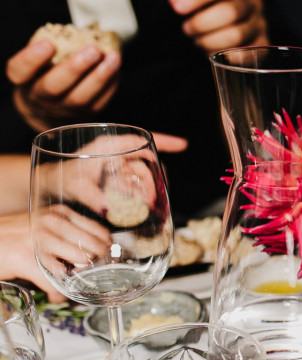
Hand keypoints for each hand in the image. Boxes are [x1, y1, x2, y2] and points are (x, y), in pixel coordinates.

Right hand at [0, 211, 109, 302]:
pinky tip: (55, 296)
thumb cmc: (13, 236)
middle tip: (90, 276)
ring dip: (78, 281)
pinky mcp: (27, 259)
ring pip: (79, 263)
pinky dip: (57, 294)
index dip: (107, 250)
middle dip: (96, 267)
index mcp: (60, 214)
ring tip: (71, 285)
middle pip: (94, 248)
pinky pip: (54, 283)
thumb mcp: (43, 226)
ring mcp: (40, 240)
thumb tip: (96, 253)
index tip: (107, 261)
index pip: (99, 231)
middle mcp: (52, 223)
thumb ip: (67, 234)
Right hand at [6, 40, 120, 131]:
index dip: (32, 58)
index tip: (48, 44)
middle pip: (53, 87)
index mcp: (23, 80)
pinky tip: (116, 68)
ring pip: (80, 98)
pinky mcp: (85, 115)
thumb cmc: (45, 72)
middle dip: (75, 67)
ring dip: (100, 76)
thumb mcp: (39, 61)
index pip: (20, 71)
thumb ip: (51, 48)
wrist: (49, 105)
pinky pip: (99, 102)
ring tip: (113, 57)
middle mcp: (40, 97)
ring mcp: (63, 110)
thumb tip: (81, 34)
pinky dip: (110, 84)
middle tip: (93, 50)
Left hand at [33, 133, 184, 214]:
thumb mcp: (74, 185)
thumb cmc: (60, 178)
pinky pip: (138, 188)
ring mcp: (119, 169)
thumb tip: (107, 208)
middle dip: (153, 182)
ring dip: (149, 193)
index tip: (182, 145)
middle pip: (146, 164)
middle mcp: (116, 155)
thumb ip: (90, 195)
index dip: (163, 141)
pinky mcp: (119, 183)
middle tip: (150, 202)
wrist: (51, 187)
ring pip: (144, 178)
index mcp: (108, 147)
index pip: (140, 140)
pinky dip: (144, 198)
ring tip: (145, 209)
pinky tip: (145, 209)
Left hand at [169, 0, 268, 53]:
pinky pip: (245, 55)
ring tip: (197, 40)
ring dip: (210, 41)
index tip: (178, 8)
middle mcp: (252, 2)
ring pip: (237, 35)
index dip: (198, 1)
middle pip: (231, 12)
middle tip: (186, 28)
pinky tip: (211, 51)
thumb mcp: (193, 0)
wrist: (221, 16)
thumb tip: (175, 3)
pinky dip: (223, 57)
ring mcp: (259, 24)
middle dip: (202, 23)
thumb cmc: (204, 4)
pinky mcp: (261, 45)